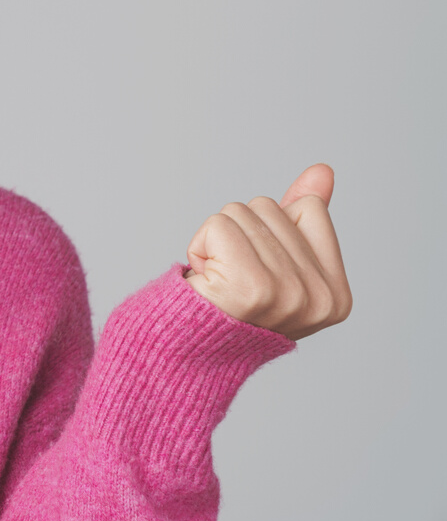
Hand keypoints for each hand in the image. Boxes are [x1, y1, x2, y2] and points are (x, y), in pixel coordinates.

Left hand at [182, 163, 352, 340]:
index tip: (259, 272)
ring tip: (216, 280)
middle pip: (269, 207)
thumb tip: (322, 170)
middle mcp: (320, 299)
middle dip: (239, 233)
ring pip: (240, 212)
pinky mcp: (251, 286)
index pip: (309, 207)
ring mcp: (289, 294)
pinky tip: (203, 279)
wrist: (183, 349)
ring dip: (216, 240)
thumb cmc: (228, 305)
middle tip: (230, 278)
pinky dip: (200, 244)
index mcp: (336, 295)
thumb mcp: (275, 260)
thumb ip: (304, 217)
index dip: (271, 230)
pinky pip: (219, 224)